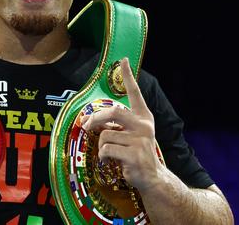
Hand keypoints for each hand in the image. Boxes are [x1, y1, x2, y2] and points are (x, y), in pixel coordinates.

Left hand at [81, 58, 161, 190]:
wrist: (153, 177)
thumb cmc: (136, 153)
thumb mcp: (131, 135)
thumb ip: (116, 124)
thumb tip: (90, 120)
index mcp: (143, 117)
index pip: (135, 93)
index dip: (128, 76)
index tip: (123, 60)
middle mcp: (143, 126)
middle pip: (113, 112)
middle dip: (95, 119)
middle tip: (85, 125)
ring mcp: (140, 140)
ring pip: (105, 135)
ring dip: (101, 145)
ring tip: (110, 152)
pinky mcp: (134, 155)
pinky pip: (106, 149)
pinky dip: (103, 156)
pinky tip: (112, 160)